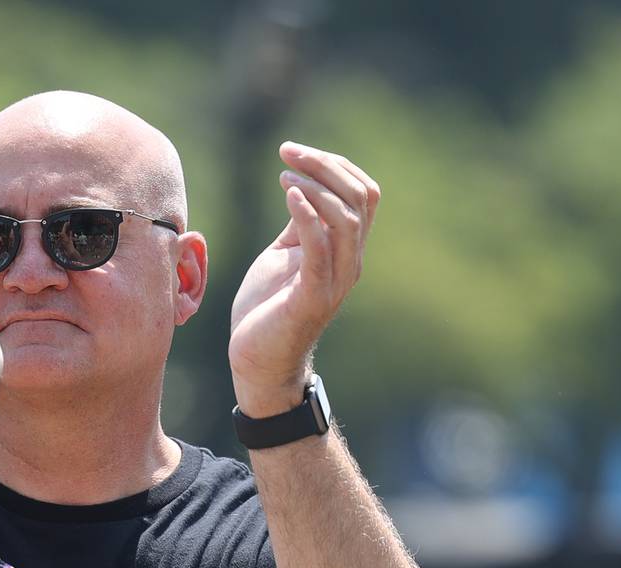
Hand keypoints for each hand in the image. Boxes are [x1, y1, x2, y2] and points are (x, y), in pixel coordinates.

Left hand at [228, 143, 379, 415]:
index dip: (334, 164)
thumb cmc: (267, 310)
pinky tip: (289, 196)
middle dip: (325, 166)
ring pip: (348, 218)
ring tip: (285, 175)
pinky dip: (307, 216)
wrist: (257, 363)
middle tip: (287, 152)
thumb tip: (301, 189)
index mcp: (346, 249)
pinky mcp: (313, 297)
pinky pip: (321, 249)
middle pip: (361, 197)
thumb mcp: (283, 256)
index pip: (363, 192)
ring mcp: (335, 281)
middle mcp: (350, 262)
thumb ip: (299, 227)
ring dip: (316, 186)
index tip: (293, 152)